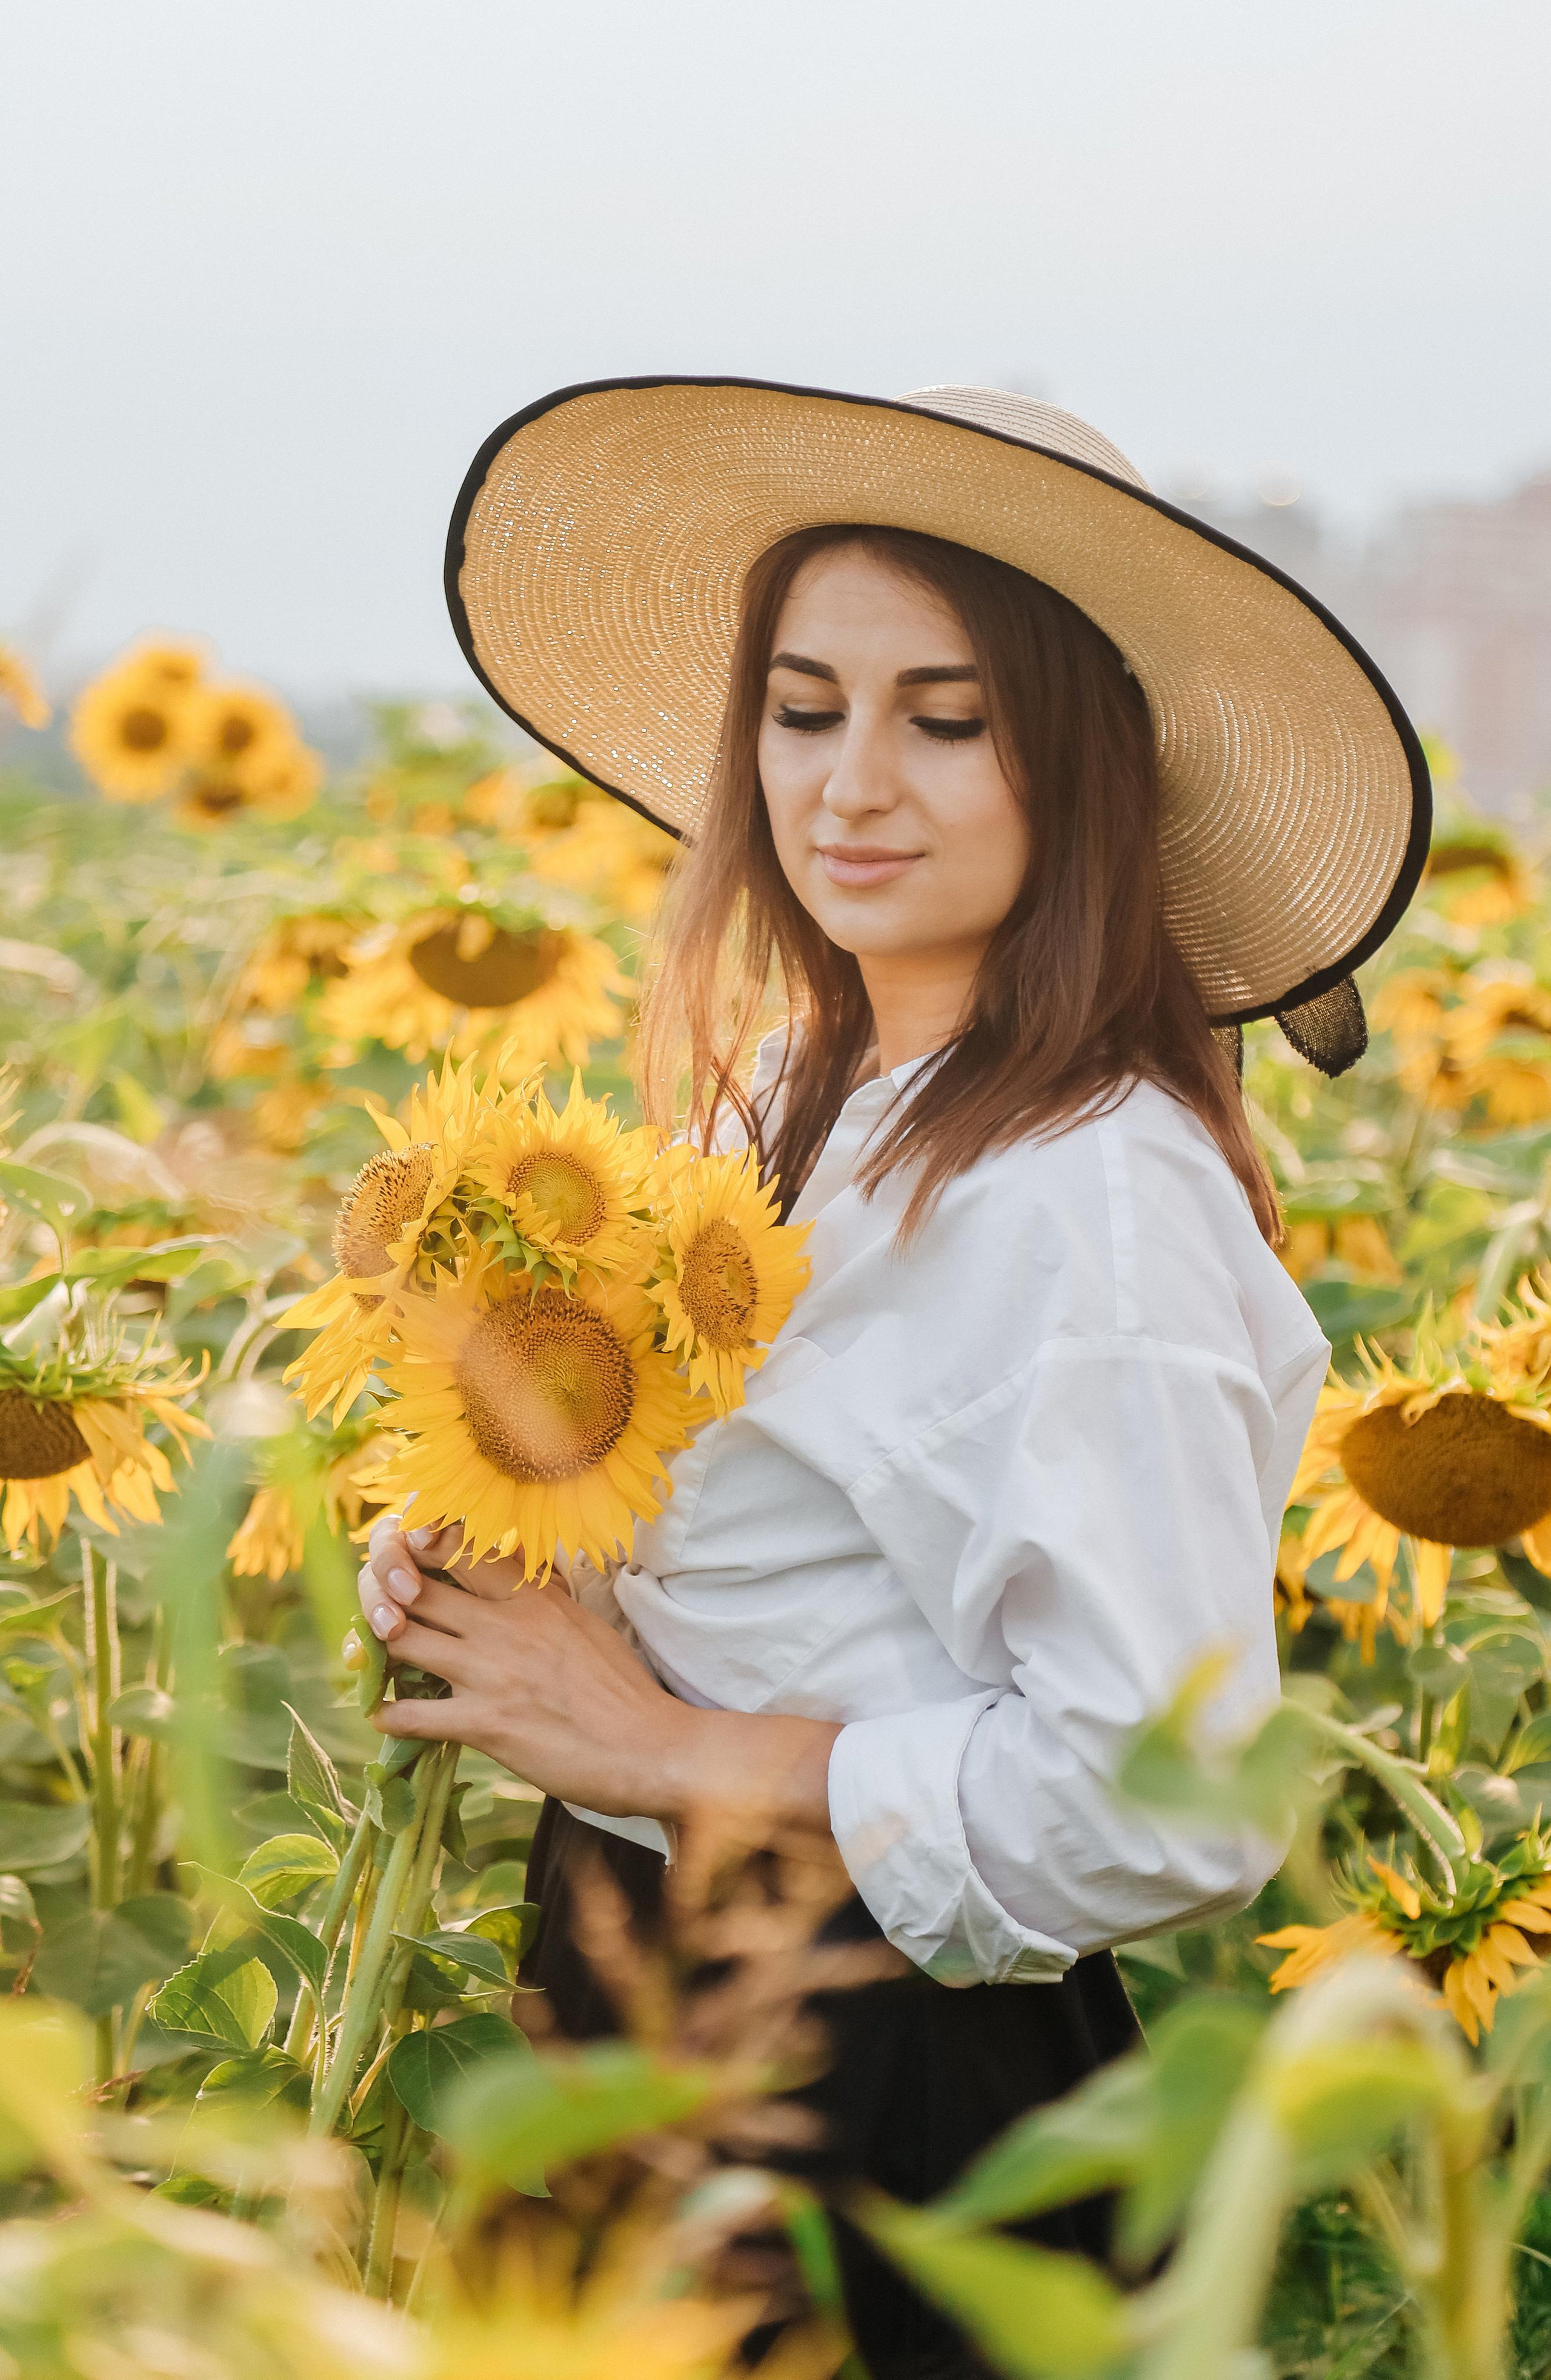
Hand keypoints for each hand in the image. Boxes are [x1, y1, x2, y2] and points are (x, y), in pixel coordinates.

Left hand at [355, 1518, 840, 1830]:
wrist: (652, 1749)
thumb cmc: (621, 1690)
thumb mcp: (581, 1624)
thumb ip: (540, 1600)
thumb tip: (510, 1585)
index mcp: (532, 1594)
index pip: (459, 1545)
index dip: (419, 1545)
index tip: (406, 1556)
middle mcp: (505, 1623)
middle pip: (415, 1587)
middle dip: (382, 1594)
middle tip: (377, 1610)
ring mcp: (491, 1672)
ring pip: (403, 1640)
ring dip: (376, 1649)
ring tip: (371, 1658)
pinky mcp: (485, 1724)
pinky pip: (412, 1715)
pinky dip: (387, 1714)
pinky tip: (382, 1715)